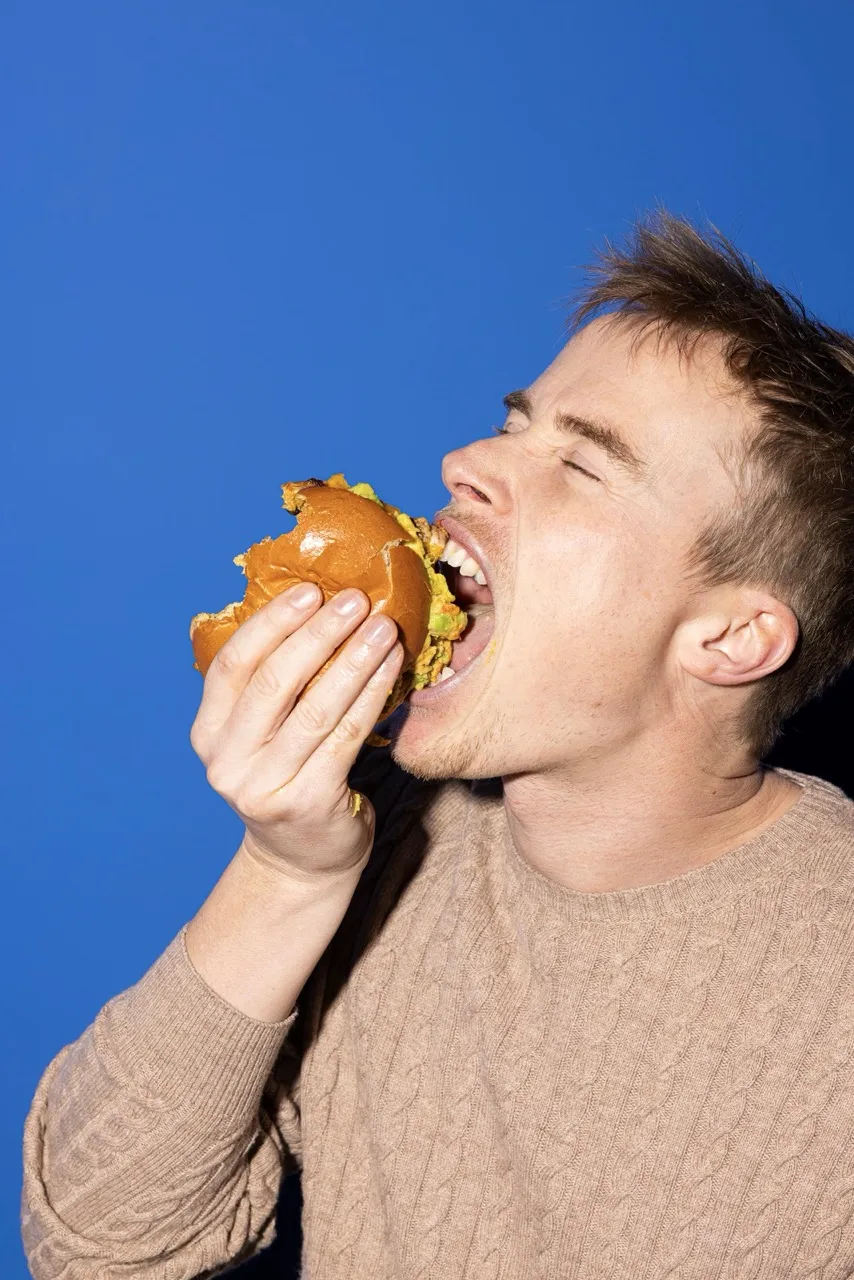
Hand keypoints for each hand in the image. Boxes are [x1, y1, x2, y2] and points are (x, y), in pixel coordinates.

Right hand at [189, 582, 403, 880]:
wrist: (303, 859)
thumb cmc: (290, 777)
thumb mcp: (263, 735)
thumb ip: (272, 685)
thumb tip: (315, 607)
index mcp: (208, 734)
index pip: (232, 666)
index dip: (270, 624)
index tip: (309, 590)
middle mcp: (226, 762)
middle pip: (273, 683)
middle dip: (318, 635)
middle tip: (355, 600)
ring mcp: (264, 787)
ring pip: (315, 710)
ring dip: (353, 661)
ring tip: (383, 628)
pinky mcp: (307, 803)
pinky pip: (346, 738)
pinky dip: (371, 697)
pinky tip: (392, 669)